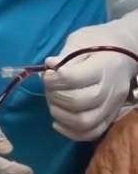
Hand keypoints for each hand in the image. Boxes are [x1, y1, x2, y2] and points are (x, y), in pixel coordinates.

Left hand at [44, 17, 137, 140]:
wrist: (126, 50)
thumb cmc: (99, 42)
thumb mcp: (80, 40)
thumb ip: (64, 56)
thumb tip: (49, 66)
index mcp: (104, 66)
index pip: (74, 79)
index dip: (54, 79)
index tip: (47, 73)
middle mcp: (111, 88)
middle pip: (79, 102)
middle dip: (55, 96)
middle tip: (49, 88)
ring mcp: (112, 105)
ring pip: (84, 121)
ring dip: (60, 114)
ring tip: (53, 101)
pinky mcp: (110, 116)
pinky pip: (92, 133)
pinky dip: (70, 132)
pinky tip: (58, 121)